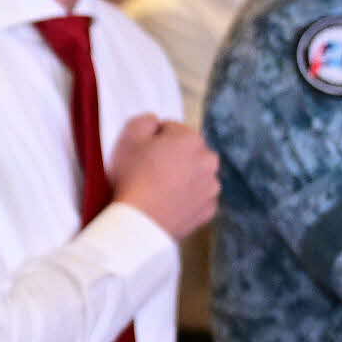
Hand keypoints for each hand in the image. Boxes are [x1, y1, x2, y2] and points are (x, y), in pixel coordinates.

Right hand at [106, 116, 220, 239]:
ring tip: (161, 190)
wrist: (141, 220)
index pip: (172, 129)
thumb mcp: (129, 138)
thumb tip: (156, 122)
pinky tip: (170, 204)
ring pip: (197, 175)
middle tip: (152, 171)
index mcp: (192, 139)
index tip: (143, 153)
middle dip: (175, 157)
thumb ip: (145, 120)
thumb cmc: (134, 176)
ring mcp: (212, 187)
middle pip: (189, 152)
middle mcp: (209, 160)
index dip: (155, 139)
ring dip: (184, 177)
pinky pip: (198, 198)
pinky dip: (188, 199)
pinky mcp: (210, 210)